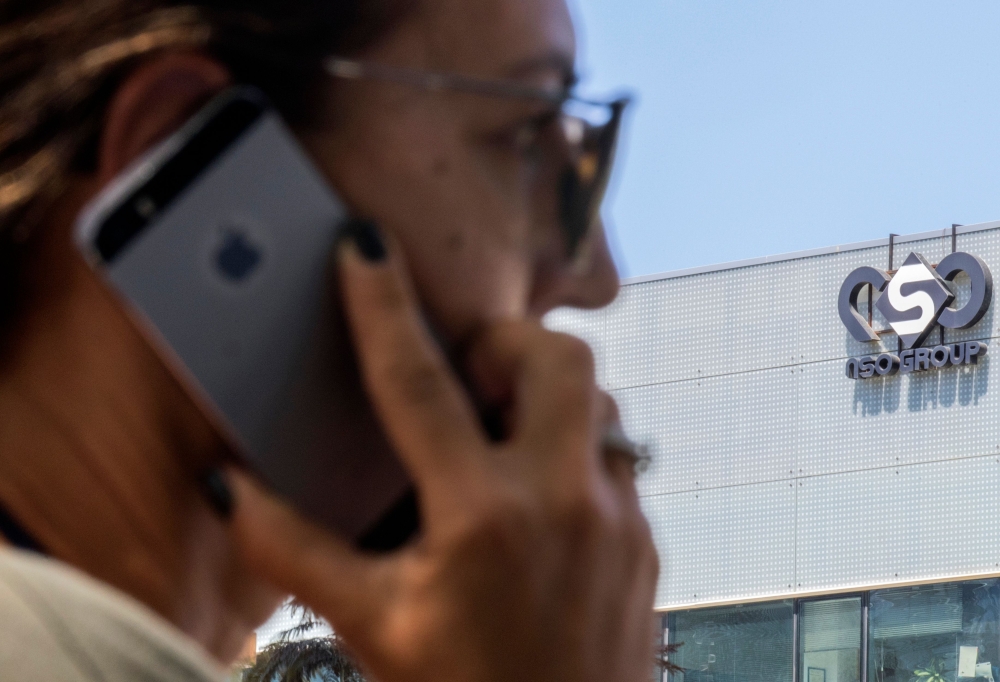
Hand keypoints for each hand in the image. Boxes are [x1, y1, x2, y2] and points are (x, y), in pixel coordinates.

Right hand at [229, 224, 658, 681]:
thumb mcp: (371, 625)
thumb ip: (295, 550)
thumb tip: (231, 490)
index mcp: (481, 518)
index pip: (416, 383)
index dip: (380, 305)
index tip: (364, 247)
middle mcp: (562, 504)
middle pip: (554, 357)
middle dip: (505, 341)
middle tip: (466, 373)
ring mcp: (617, 521)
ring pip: (599, 400)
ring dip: (548, 396)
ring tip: (500, 433)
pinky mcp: (646, 541)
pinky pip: (616, 457)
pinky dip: (574, 450)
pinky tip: (537, 496)